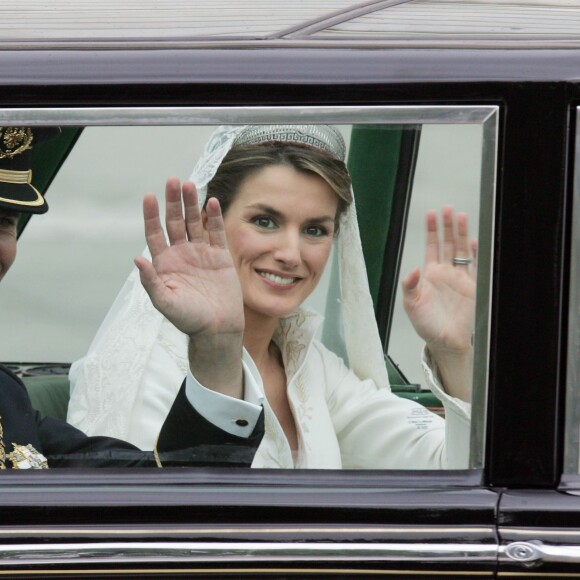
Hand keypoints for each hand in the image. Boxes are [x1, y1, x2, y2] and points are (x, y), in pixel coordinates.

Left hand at [135, 178, 244, 396]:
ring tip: (191, 185)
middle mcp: (181, 254)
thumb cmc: (189, 319)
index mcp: (165, 263)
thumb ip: (151, 282)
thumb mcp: (165, 303)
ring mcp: (201, 253)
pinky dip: (213, 217)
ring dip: (192, 204)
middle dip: (173, 202)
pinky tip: (211, 202)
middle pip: (175, 222)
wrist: (217, 328)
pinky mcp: (220, 256)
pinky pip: (216, 232)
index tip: (149, 196)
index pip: (155, 233)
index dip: (152, 215)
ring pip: (195, 223)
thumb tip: (136, 259)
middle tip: (173, 181)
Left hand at [401, 206, 475, 399]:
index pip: (432, 246)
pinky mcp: (473, 287)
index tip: (431, 214)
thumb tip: (413, 269)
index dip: (432, 230)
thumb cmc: (427, 325)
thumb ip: (409, 286)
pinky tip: (473, 241)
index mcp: (430, 275)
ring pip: (461, 250)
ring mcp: (460, 278)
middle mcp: (446, 273)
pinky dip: (475, 254)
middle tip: (447, 209)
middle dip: (447, 226)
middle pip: (448, 243)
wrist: (445, 341)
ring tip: (460, 216)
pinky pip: (475, 266)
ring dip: (461, 234)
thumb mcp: (411, 305)